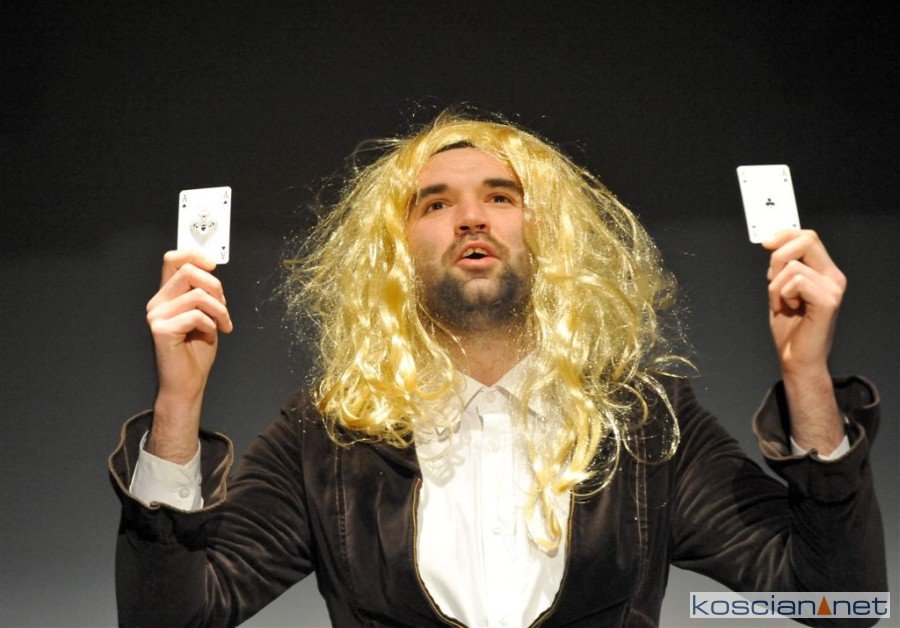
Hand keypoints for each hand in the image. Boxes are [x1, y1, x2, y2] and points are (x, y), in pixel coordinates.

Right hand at [145, 250, 232, 461]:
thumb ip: (204, 293)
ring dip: (220, 311)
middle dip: (215, 286)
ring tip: (223, 325)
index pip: (173, 260)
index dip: (194, 254)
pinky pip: (196, 315)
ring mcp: (156, 316)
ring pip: (198, 295)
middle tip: (224, 307)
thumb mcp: (206, 315)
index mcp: (166, 296)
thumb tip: (211, 269)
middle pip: (188, 271)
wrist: (188, 383)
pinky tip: (210, 336)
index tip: (213, 264)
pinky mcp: (160, 330)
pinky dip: (211, 325)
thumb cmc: (197, 351)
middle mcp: (157, 302)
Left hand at [763, 230, 845, 453]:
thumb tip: (772, 243)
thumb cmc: (789, 327)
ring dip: (775, 286)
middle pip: (806, 241)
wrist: (796, 358)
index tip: (766, 244)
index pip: (808, 236)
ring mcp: (834, 288)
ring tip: (782, 304)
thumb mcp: (781, 289)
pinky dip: (782, 295)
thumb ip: (782, 267)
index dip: (785, 234)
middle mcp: (834, 276)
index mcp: (824, 271)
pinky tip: (788, 309)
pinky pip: (796, 282)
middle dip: (778, 257)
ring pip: (793, 266)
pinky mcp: (829, 301)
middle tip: (771, 280)